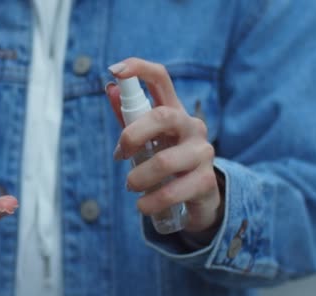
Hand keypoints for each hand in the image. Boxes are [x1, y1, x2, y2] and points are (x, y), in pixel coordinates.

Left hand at [106, 58, 222, 239]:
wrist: (198, 197)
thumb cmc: (167, 162)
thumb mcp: (147, 140)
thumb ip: (129, 118)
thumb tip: (109, 88)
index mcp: (173, 111)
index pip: (160, 78)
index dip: (139, 69)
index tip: (115, 70)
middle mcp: (192, 125)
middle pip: (162, 116)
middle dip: (132, 135)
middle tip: (120, 155)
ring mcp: (202, 152)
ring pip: (164, 162)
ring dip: (138, 178)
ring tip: (131, 187)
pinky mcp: (206, 181)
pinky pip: (171, 192)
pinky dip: (150, 202)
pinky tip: (143, 206)